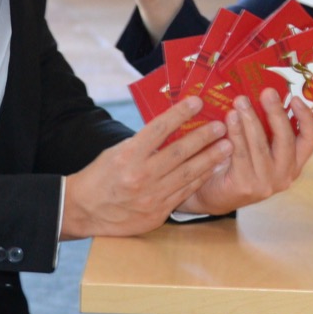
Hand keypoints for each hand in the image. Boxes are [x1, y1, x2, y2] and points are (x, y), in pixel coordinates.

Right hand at [62, 97, 231, 238]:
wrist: (84, 211)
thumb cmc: (101, 176)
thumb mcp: (117, 152)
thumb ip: (144, 142)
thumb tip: (172, 126)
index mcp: (128, 155)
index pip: (159, 128)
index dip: (180, 113)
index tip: (197, 101)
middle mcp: (141, 175)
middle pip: (179, 152)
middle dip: (204, 137)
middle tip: (221, 125)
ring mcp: (151, 196)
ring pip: (188, 173)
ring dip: (211, 158)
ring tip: (228, 145)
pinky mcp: (158, 212)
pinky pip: (185, 192)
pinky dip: (201, 178)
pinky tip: (214, 168)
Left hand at [177, 88, 312, 214]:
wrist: (212, 195)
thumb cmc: (238, 164)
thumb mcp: (260, 148)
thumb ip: (267, 129)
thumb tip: (265, 94)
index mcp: (294, 163)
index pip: (310, 140)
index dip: (306, 118)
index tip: (295, 98)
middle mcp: (285, 175)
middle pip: (286, 140)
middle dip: (276, 113)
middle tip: (266, 92)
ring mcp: (266, 183)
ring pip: (261, 145)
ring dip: (251, 119)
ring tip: (241, 100)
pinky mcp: (245, 185)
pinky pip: (240, 154)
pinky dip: (235, 133)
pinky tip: (229, 118)